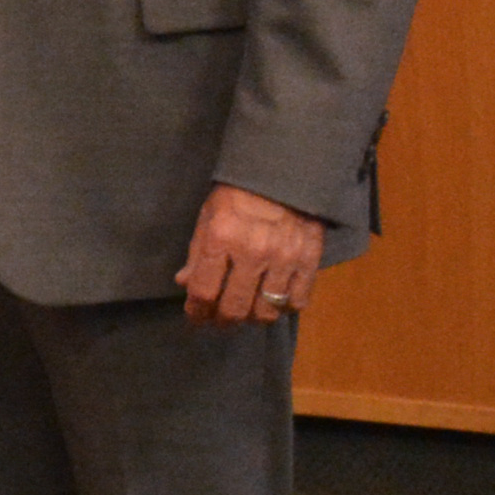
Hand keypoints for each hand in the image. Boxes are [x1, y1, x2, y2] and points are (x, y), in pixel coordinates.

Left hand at [177, 183, 323, 328]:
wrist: (283, 173)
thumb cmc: (238, 194)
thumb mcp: (209, 217)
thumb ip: (197, 254)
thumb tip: (185, 285)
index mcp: (221, 238)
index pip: (204, 291)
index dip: (197, 311)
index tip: (195, 316)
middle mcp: (252, 251)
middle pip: (235, 308)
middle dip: (222, 320)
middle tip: (220, 319)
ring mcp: (284, 258)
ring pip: (266, 311)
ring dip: (253, 318)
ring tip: (247, 311)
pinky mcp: (309, 260)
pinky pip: (297, 301)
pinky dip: (284, 308)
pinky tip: (275, 301)